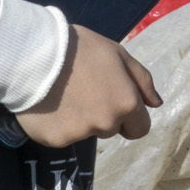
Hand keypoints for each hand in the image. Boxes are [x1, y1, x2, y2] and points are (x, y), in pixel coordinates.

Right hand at [15, 25, 161, 147]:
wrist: (33, 54)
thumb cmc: (79, 48)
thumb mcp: (118, 54)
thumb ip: (142, 81)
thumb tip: (156, 104)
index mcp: (125, 103)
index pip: (140, 128)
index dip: (130, 116)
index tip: (114, 101)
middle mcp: (105, 124)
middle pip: (111, 129)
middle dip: (103, 114)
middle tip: (84, 90)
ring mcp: (79, 135)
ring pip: (86, 132)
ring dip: (80, 119)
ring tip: (64, 93)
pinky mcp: (54, 141)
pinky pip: (63, 135)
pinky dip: (58, 124)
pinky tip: (49, 103)